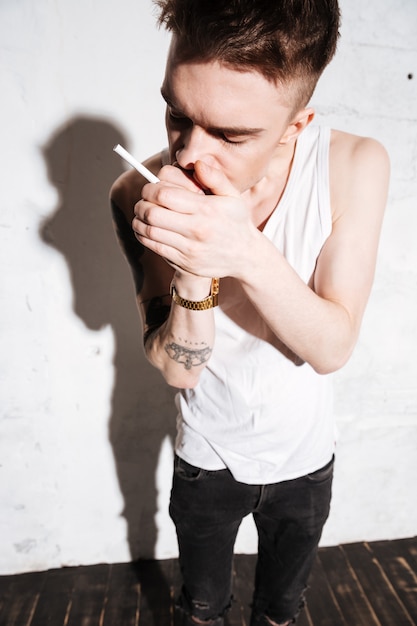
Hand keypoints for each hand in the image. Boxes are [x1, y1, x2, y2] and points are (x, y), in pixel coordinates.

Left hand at [132, 161, 256, 278]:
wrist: (245, 257)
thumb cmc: (236, 222)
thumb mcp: (233, 196)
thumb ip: (215, 178)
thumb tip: (198, 164)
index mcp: (206, 210)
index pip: (164, 195)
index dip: (150, 189)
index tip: (149, 188)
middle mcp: (197, 230)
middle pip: (152, 213)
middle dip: (141, 205)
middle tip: (142, 202)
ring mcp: (189, 249)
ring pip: (150, 232)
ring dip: (138, 221)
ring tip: (142, 215)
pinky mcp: (184, 262)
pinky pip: (155, 247)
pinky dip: (144, 236)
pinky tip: (146, 230)